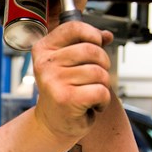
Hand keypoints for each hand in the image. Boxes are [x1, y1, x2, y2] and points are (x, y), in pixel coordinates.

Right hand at [31, 21, 113, 141]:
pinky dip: (103, 100)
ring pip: (99, 72)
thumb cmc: (64, 91)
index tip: (98, 43)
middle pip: (91, 49)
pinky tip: (92, 104)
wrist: (53, 123)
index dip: (93, 34)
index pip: (73, 27)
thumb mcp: (71, 63)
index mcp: (44, 50)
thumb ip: (87, 44)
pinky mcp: (65, 98)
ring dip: (103, 85)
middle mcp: (45, 64)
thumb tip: (106, 35)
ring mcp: (53, 81)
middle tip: (94, 78)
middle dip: (103, 64)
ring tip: (90, 93)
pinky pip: (101, 90)